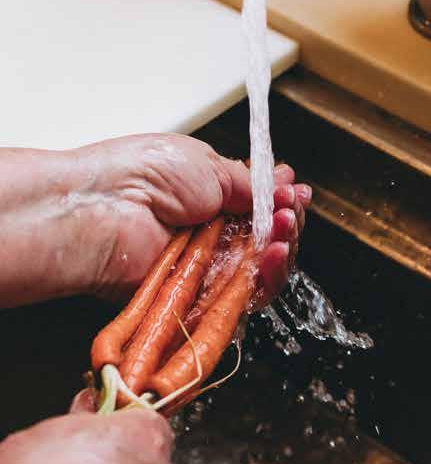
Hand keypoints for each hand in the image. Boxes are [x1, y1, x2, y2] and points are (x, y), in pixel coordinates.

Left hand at [74, 134, 310, 300]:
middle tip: (291, 208)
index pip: (258, 210)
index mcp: (208, 200)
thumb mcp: (207, 164)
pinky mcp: (202, 298)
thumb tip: (281, 182)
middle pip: (267, 241)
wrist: (102, 209)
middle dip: (287, 222)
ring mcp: (206, 268)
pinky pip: (247, 295)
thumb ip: (249, 182)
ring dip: (283, 247)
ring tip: (285, 226)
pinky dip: (270, 274)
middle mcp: (209, 236)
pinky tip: (277, 250)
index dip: (281, 203)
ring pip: (264, 269)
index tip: (295, 192)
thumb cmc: (140, 176)